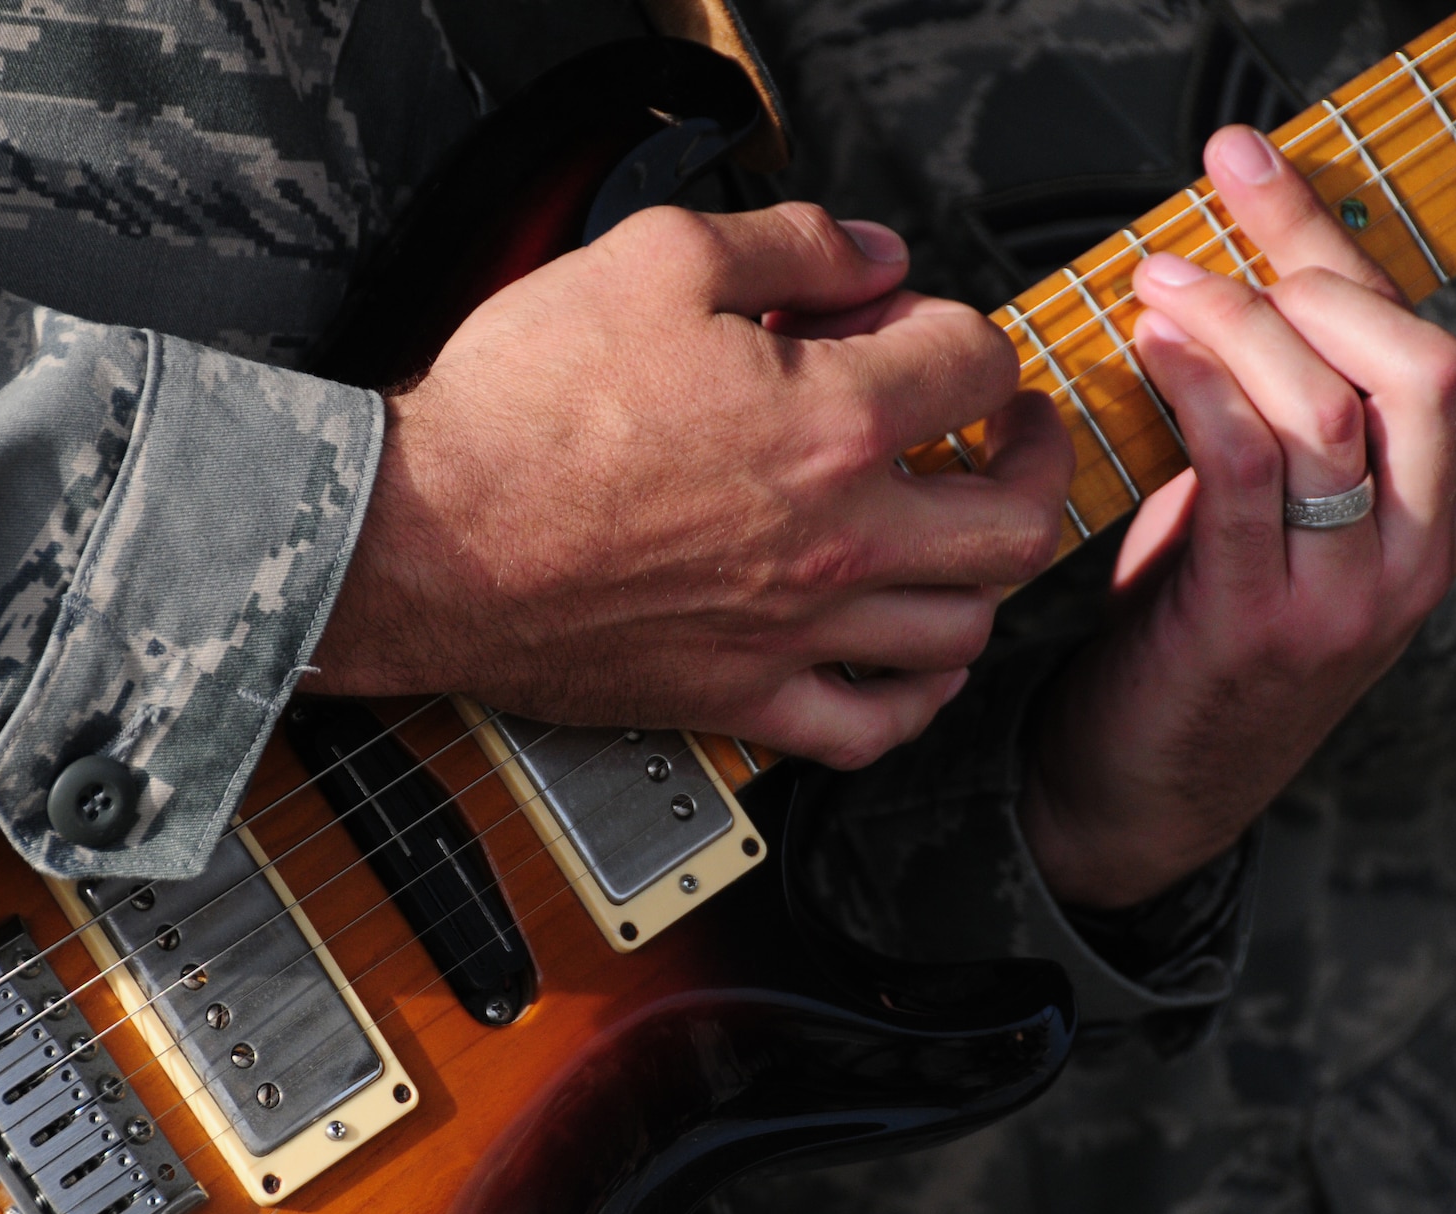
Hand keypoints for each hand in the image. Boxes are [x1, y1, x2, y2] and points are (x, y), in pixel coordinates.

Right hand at [306, 203, 1073, 767]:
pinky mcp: (740, 699)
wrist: (423, 538)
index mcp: (831, 421)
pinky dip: (917, 700)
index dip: (962, 330)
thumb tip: (872, 254)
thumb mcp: (653, 258)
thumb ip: (788, 243)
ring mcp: (796, 632)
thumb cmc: (520, 408)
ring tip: (964, 534)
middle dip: (1032, 460)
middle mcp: (838, 540)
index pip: (975, 365)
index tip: (927, 331)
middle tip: (1010, 434)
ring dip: (985, 574)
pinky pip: (873, 729)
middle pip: (1017, 519)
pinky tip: (918, 664)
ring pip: (963, 627)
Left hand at [1018, 126, 1455, 908]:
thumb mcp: (1256, 521)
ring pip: (1332, 409)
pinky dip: (1202, 391)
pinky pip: (1247, 472)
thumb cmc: (1187, 639)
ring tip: (1159, 285)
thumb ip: (1266, 427)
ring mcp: (1352, 593)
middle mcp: (1420, 550)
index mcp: (1438, 511)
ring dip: (1237, 325)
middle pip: (1417, 363)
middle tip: (1203, 235)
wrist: (1145, 791)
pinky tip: (1152, 352)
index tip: (1243, 171)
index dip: (1326, 243)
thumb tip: (1210, 292)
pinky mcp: (1261, 621)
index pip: (1413, 342)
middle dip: (1307, 270)